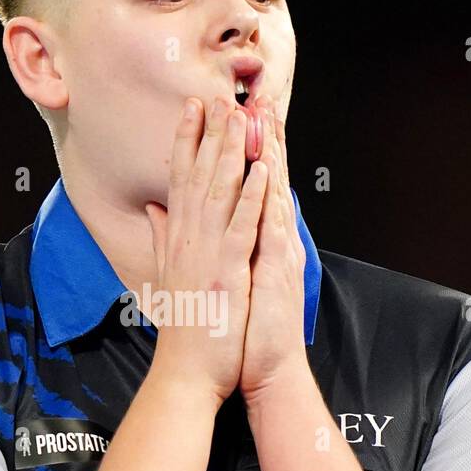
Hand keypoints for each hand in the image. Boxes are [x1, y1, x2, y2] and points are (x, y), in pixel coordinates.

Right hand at [144, 95, 267, 407]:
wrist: (185, 371)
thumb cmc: (184, 328)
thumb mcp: (169, 273)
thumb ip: (162, 237)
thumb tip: (155, 208)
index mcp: (178, 238)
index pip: (181, 178)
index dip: (186, 139)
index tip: (191, 107)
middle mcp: (189, 238)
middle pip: (200, 174)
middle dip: (210, 132)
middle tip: (218, 93)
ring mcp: (209, 252)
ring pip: (221, 192)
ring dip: (232, 152)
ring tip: (241, 117)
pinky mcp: (229, 270)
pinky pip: (242, 226)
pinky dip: (252, 197)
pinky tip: (261, 170)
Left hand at [239, 96, 308, 407]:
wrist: (266, 372)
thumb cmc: (242, 333)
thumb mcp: (223, 283)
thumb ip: (212, 248)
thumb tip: (194, 222)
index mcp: (253, 243)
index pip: (246, 190)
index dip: (239, 154)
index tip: (229, 119)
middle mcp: (269, 242)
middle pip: (264, 182)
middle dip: (257, 140)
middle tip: (251, 98)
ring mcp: (276, 253)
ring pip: (273, 194)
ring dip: (268, 154)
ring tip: (262, 116)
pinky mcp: (276, 271)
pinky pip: (271, 229)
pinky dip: (268, 198)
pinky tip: (266, 171)